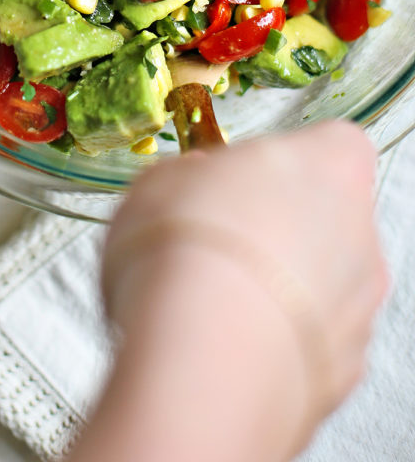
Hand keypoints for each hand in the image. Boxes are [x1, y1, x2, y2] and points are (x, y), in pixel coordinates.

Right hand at [72, 123, 386, 461]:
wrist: (202, 364)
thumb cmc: (186, 254)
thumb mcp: (159, 182)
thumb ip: (191, 177)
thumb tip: (190, 184)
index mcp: (329, 163)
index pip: (330, 145)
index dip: (281, 161)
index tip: (236, 177)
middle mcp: (360, 232)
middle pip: (326, 218)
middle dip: (276, 229)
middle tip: (213, 242)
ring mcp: (359, 307)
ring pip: (321, 286)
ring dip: (274, 291)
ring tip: (207, 305)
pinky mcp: (344, 374)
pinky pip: (307, 346)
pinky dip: (274, 345)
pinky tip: (221, 347)